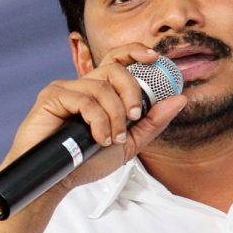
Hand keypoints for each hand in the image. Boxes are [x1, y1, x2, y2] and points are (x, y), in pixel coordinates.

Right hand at [0, 44, 186, 195]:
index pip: (118, 59)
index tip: (155, 58)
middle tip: (134, 117)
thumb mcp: (129, 143)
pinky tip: (97, 139)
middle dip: (131, 91)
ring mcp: (66, 88)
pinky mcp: (52, 96)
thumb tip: (180, 98)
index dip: (136, 51)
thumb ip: (153, 122)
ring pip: (102, 87)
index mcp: (100, 91)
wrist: (56, 181)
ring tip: (111, 139)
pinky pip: (84, 99)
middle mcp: (84, 85)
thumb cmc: (85, 162)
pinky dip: (97, 121)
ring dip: (114, 116)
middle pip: (115, 68)